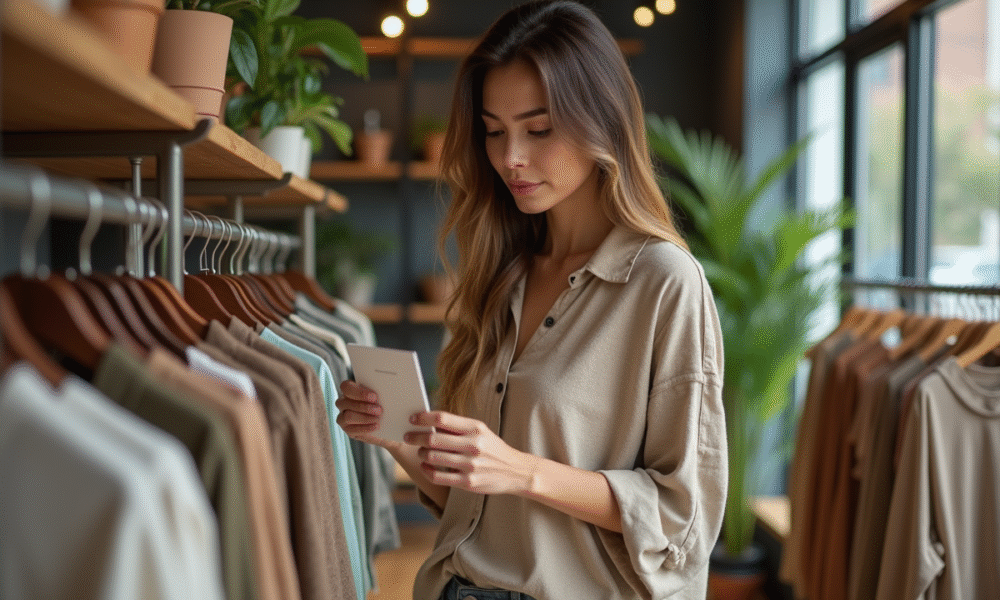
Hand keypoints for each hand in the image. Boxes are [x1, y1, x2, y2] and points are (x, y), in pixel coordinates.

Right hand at [335, 380, 401, 451]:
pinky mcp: (348, 429)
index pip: (346, 386)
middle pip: (345, 402)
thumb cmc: (386, 406)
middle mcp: (344, 403)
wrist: (390, 425)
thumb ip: (382, 392)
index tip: (374, 397)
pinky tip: (375, 426)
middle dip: (363, 406)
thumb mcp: (385, 397)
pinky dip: (365, 428)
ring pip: (348, 416)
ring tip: (377, 419)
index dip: (358, 392)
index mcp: (351, 390)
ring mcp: (343, 417)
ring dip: (364, 418)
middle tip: (379, 410)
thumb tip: (388, 390)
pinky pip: (352, 429)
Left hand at [404, 411, 539, 495]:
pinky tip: (425, 466)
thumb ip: (458, 427)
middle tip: (408, 436)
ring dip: (421, 454)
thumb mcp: (481, 431)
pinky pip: (438, 476)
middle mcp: (472, 445)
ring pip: (433, 457)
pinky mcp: (467, 482)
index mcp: (475, 428)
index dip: (423, 418)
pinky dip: (426, 470)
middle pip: (433, 439)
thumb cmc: (492, 448)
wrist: (515, 471)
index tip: (412, 418)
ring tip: (420, 452)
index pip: (442, 419)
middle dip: (415, 437)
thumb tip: (429, 422)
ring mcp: (470, 465)